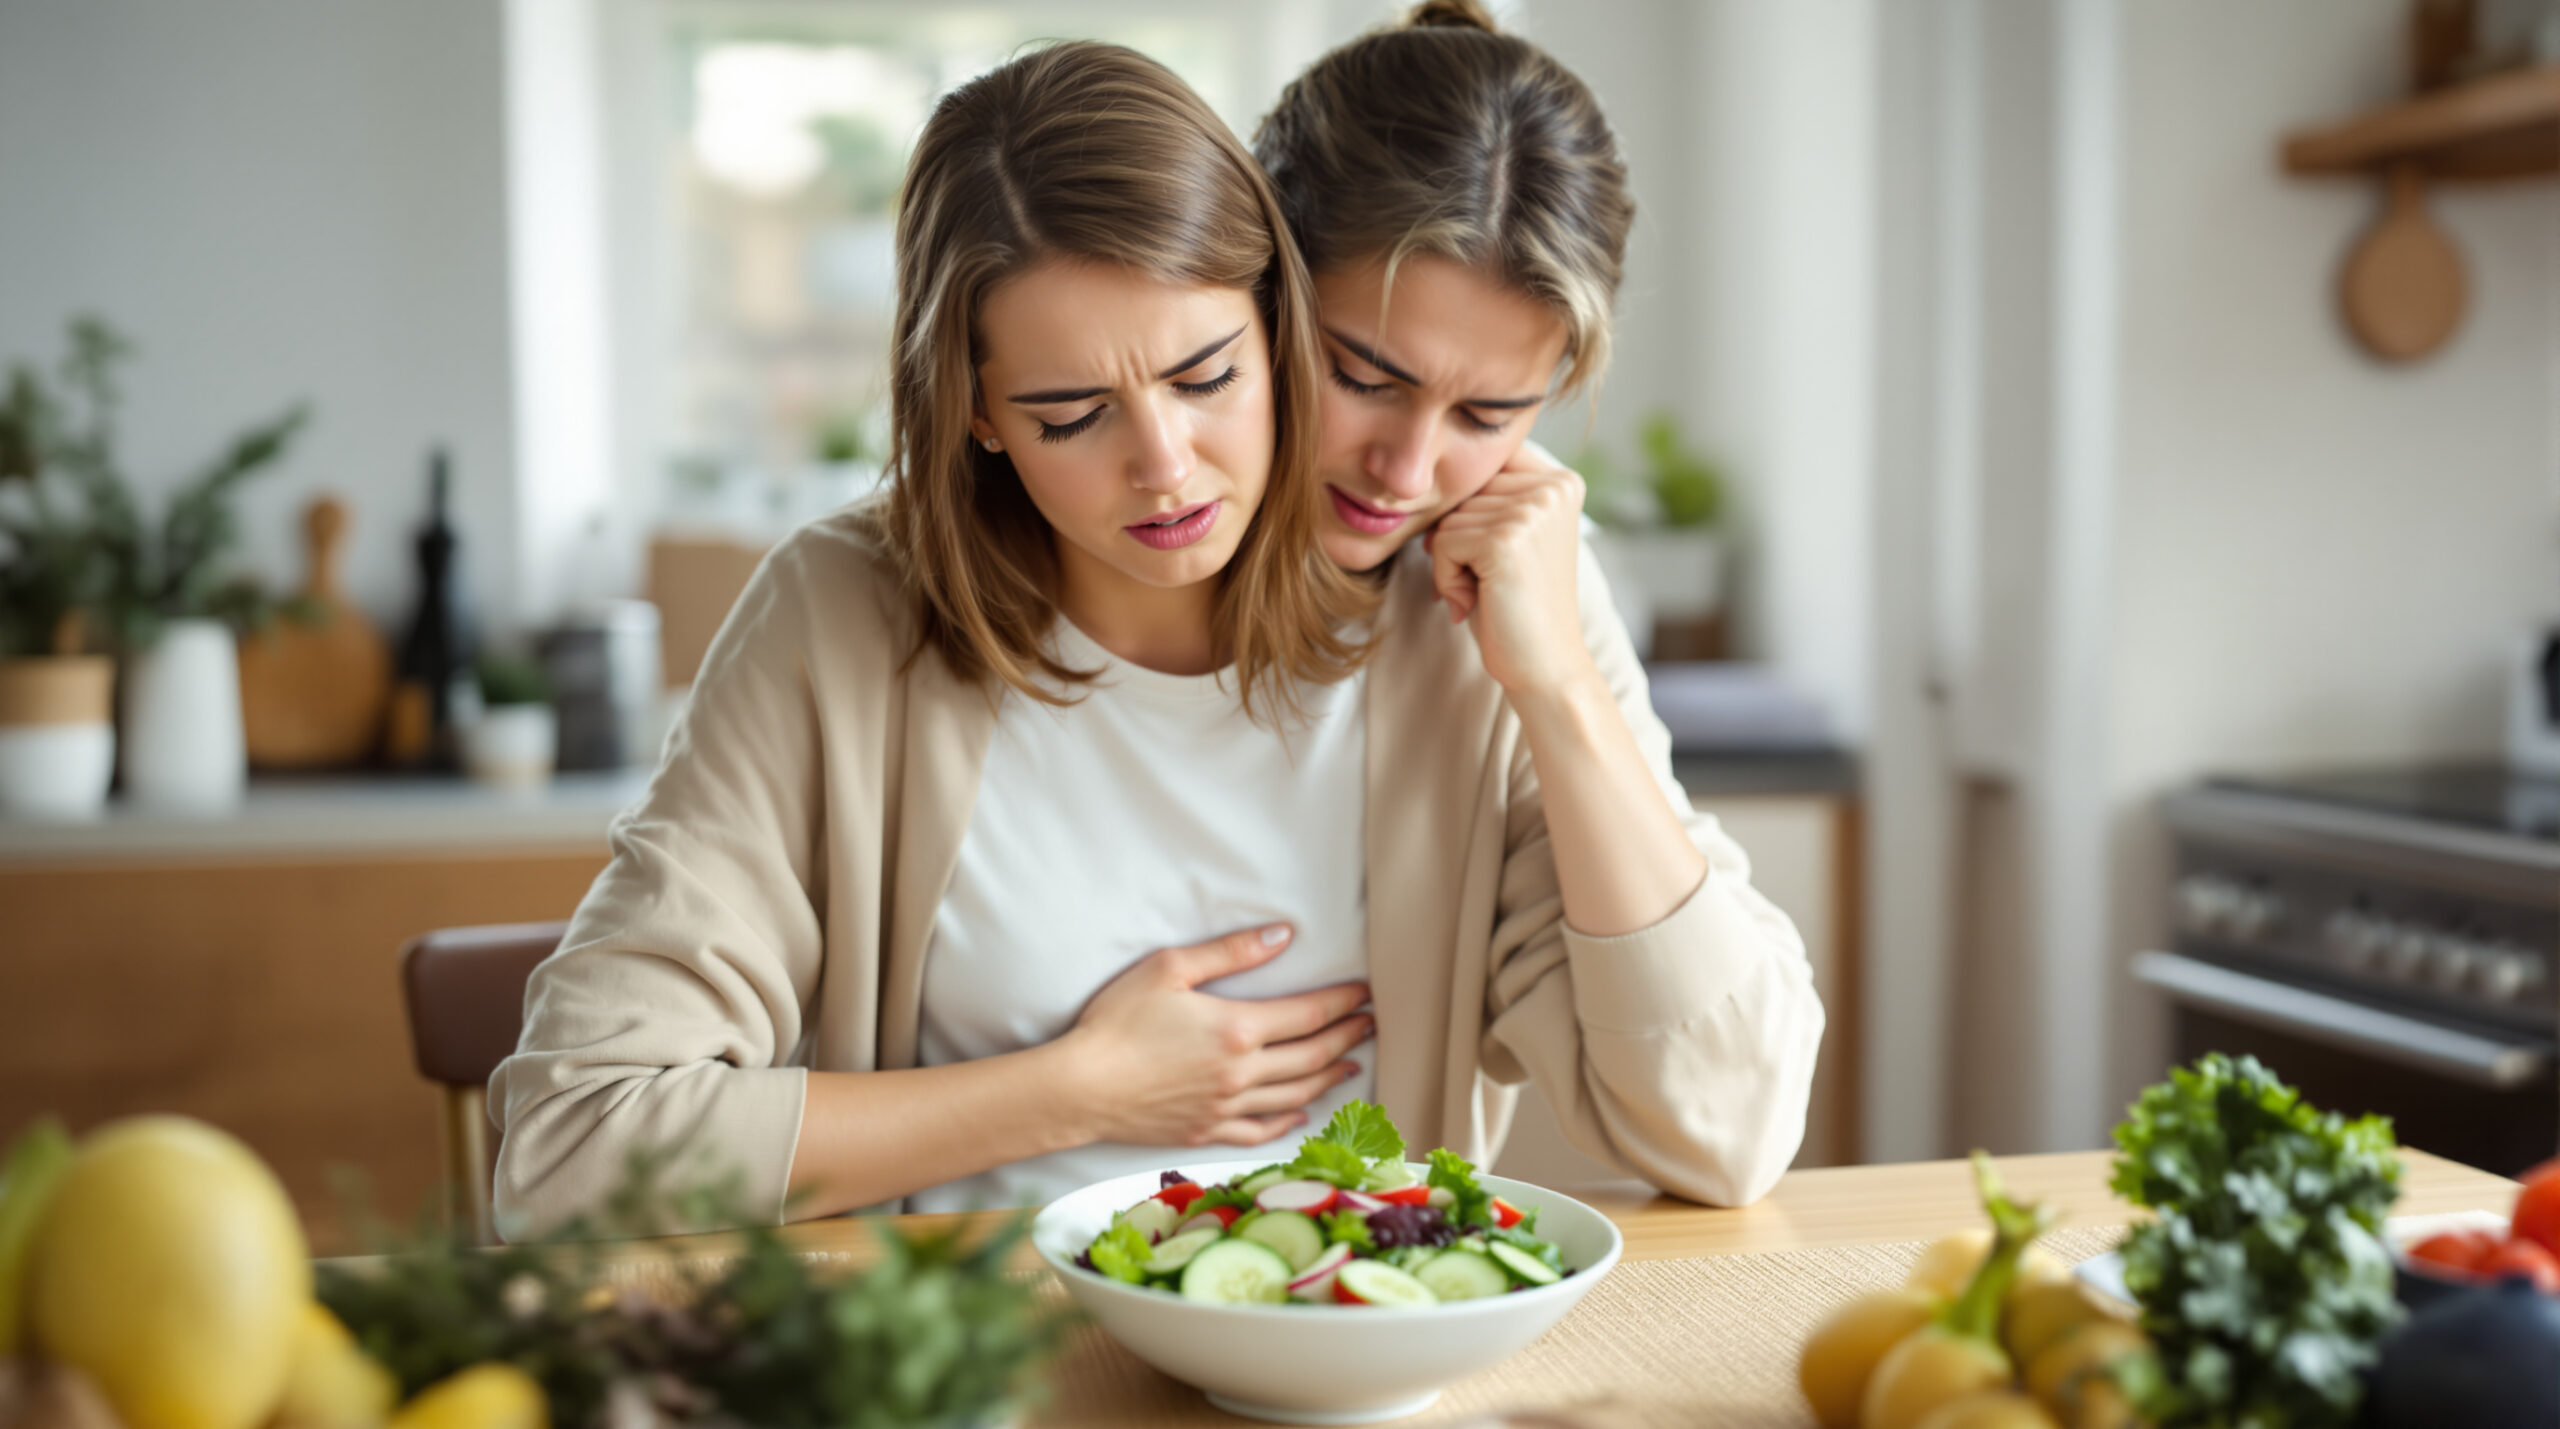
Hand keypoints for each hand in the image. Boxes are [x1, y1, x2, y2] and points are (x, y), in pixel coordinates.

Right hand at [1056, 924, 1372, 1148]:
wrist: (1080, 1087)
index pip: (1309, 1015)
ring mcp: (1226, 1108)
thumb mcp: (1170, 969)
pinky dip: (1288, 1121)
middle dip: (1347, 1037)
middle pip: (1312, 1056)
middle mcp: (1242, 1073)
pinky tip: (1301, 1113)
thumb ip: (1231, 952)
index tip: (1365, 994)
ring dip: (1329, 1078)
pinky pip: (1261, 1131)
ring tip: (1351, 1063)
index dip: (1343, 1003)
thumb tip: (1283, 936)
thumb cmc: (1117, 1022)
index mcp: (1237, 1029)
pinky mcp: (1206, 1131)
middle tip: (1371, 1025)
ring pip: (1295, 1096)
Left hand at [1423, 452, 1595, 696]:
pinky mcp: (1504, 540)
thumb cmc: (1518, 604)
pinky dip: (1447, 578)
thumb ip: (1486, 496)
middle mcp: (1553, 487)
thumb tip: (1425, 474)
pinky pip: (1443, 543)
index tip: (1500, 556)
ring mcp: (1531, 511)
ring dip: (1453, 563)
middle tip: (1495, 581)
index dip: (1474, 514)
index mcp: (1561, 481)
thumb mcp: (1511, 536)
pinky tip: (1479, 600)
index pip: (1485, 468)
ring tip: (1490, 591)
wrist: (1545, 665)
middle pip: (1464, 493)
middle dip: (1462, 541)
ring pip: (1449, 519)